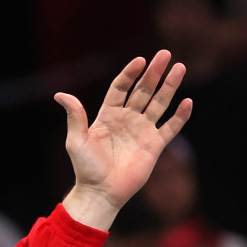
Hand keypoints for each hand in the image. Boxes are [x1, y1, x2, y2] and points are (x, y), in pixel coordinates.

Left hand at [56, 51, 193, 229]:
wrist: (101, 192)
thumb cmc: (86, 167)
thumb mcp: (76, 140)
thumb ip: (74, 116)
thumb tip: (60, 94)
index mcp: (108, 115)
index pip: (121, 88)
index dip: (130, 74)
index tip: (140, 60)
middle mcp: (127, 119)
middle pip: (143, 91)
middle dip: (154, 73)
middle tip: (165, 54)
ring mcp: (142, 131)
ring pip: (159, 104)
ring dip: (169, 86)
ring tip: (180, 68)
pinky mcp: (154, 145)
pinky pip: (170, 128)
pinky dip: (180, 116)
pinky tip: (187, 102)